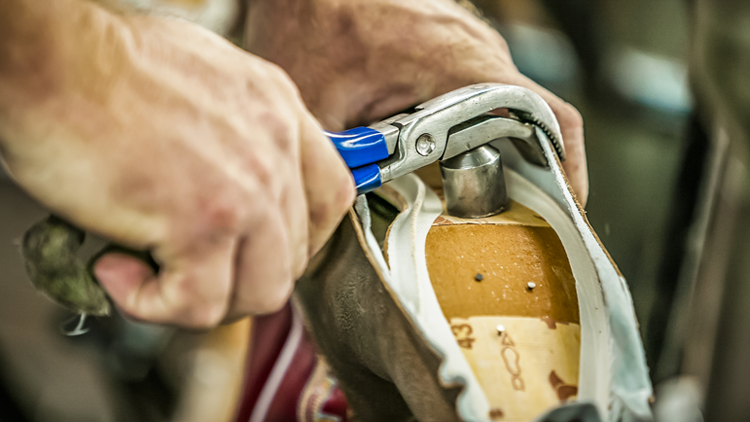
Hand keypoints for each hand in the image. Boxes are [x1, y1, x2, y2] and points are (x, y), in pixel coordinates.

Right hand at [0, 1, 353, 326]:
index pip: (330, 198)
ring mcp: (247, 189)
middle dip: (241, 277)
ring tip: (152, 271)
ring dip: (206, 299)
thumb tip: (229, 187)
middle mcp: (274, 150)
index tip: (256, 250)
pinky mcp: (202, 224)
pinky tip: (118, 268)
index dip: (298, 239)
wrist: (52, 57)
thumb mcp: (205, 80)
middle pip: (295, 256)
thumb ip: (237, 134)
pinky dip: (153, 305)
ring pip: (262, 292)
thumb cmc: (104, 65)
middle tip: (189, 269)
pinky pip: (200, 305)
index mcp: (279, 112)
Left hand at [244, 0, 587, 202]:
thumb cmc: (309, 24)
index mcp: (460, 62)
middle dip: (530, 176)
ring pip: (507, 107)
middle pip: (534, 120)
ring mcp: (467, 43)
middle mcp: (476, 48)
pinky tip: (444, 158)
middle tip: (510, 222)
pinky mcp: (451, 44)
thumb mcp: (320, 109)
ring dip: (500, 152)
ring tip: (476, 196)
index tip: (564, 215)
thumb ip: (341, 163)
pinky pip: (482, 91)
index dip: (567, 171)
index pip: (548, 117)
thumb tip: (350, 214)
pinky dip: (476, 128)